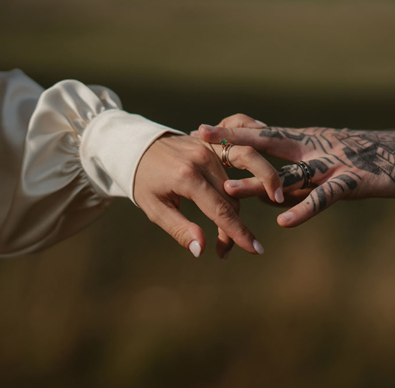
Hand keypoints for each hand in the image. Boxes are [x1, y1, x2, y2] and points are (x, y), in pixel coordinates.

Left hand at [133, 133, 281, 258]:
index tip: (255, 250)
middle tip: (222, 250)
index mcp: (186, 176)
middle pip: (233, 200)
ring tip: (234, 230)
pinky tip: (253, 196)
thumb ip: (179, 229)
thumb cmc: (144, 181)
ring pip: (238, 185)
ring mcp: (211, 149)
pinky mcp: (215, 145)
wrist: (138, 146)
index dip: (239, 232)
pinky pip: (240, 164)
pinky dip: (247, 183)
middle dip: (234, 228)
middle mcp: (203, 159)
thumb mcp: (154, 208)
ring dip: (238, 210)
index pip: (221, 210)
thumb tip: (201, 250)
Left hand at [199, 115, 394, 227]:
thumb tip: (273, 196)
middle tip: (199, 136)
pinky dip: (303, 208)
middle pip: (267, 141)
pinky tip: (283, 220)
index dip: (234, 132)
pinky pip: (325, 197)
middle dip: (232, 141)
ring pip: (290, 173)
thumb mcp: (332, 165)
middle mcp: (316, 147)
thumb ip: (302, 178)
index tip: (201, 129)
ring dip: (259, 183)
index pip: (264, 134)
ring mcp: (334, 162)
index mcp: (309, 141)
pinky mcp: (354, 181)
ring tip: (228, 189)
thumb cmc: (374, 160)